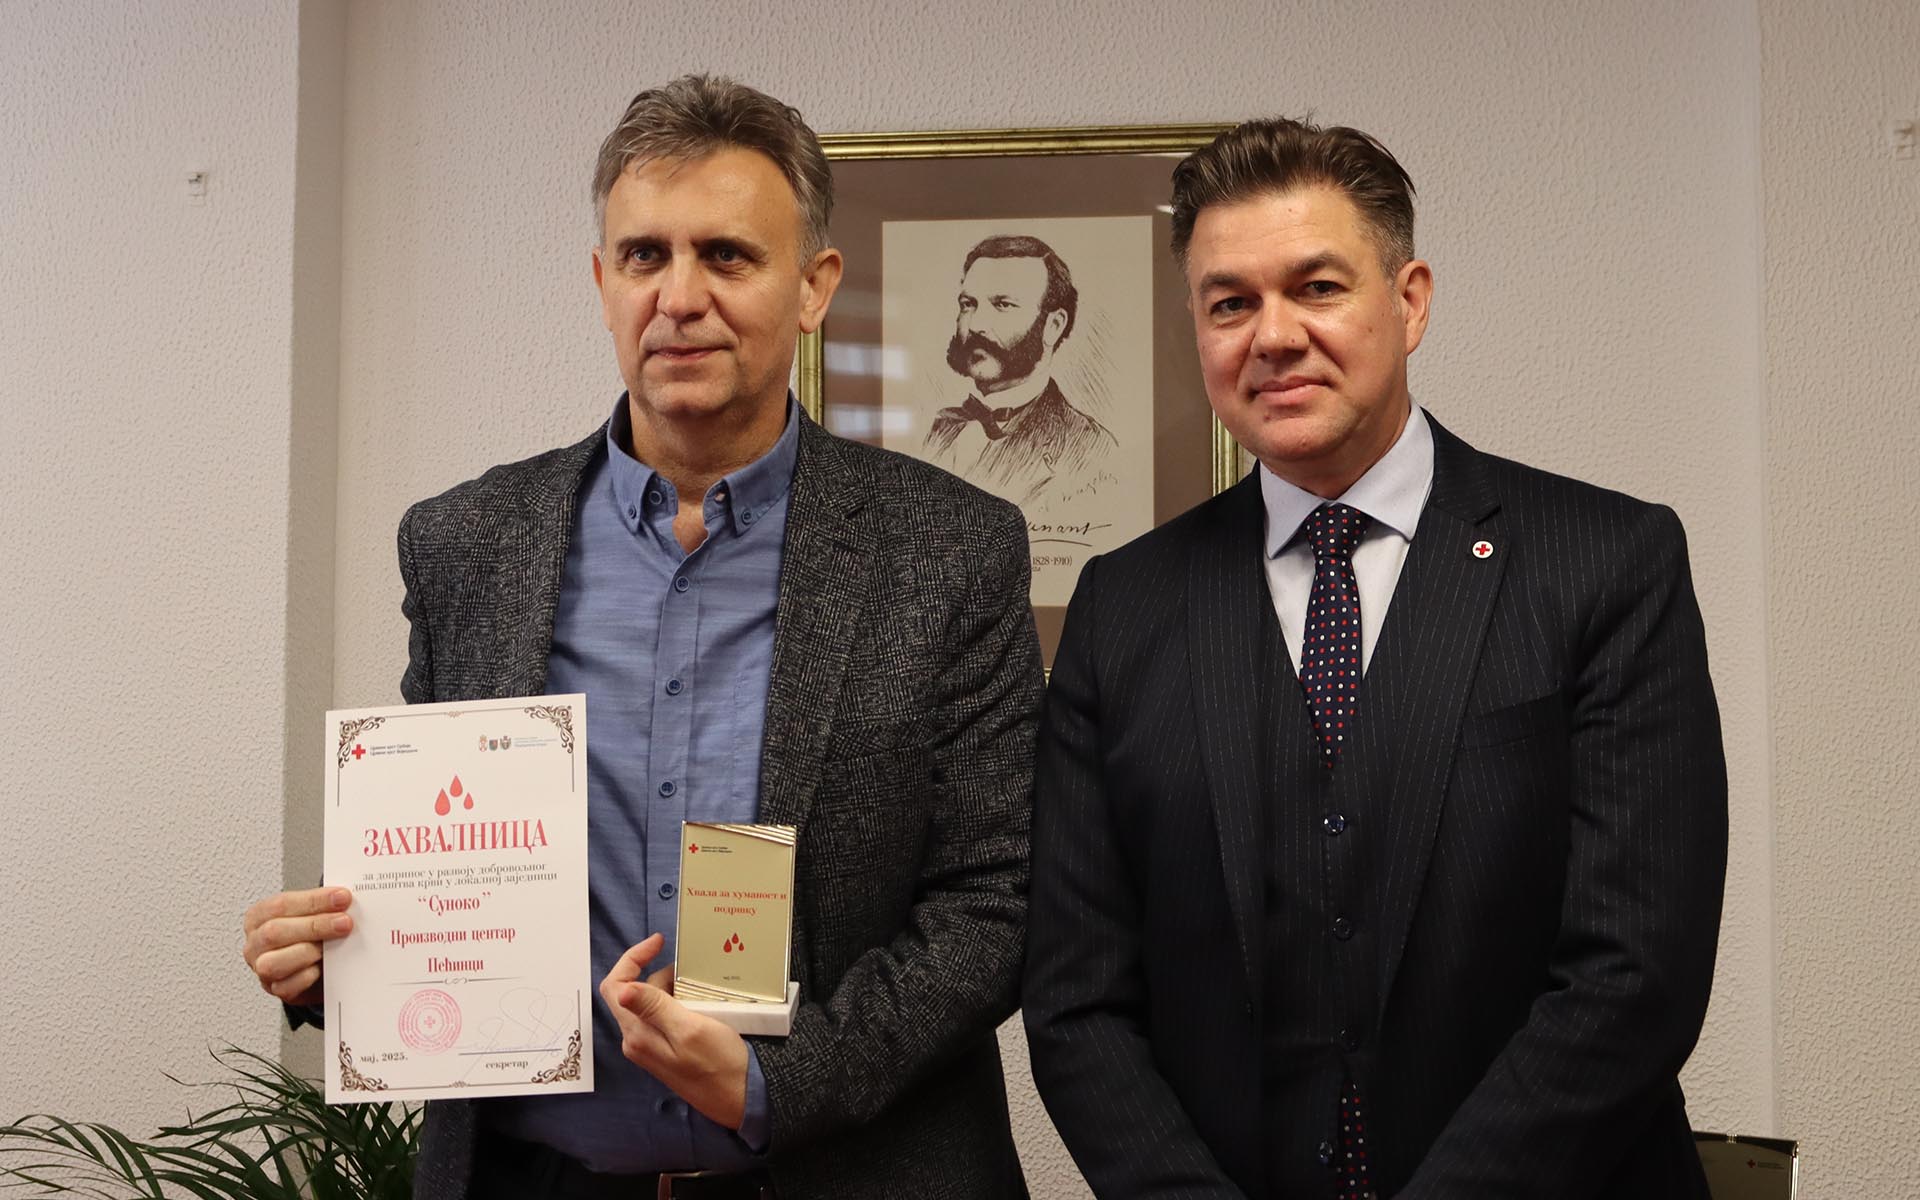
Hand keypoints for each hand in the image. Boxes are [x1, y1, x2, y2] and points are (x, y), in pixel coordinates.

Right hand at [242, 886, 353, 1006]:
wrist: (315, 969)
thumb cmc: (310, 936)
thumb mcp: (312, 914)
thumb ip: (323, 906)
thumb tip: (345, 899)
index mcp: (260, 916)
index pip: (282, 904)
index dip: (314, 900)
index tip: (342, 898)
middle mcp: (256, 942)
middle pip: (275, 932)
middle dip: (316, 925)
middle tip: (345, 923)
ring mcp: (261, 968)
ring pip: (274, 962)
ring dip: (309, 952)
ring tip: (333, 947)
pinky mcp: (274, 989)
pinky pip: (286, 986)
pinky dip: (307, 976)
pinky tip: (322, 968)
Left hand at [599, 933, 748, 1130]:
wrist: (739, 1098)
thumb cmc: (718, 1065)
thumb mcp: (689, 1030)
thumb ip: (654, 1008)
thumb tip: (622, 989)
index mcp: (637, 1034)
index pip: (615, 986)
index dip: (632, 958)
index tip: (659, 943)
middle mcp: (637, 1040)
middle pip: (635, 991)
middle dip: (662, 974)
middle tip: (694, 973)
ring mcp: (651, 1046)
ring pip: (652, 1002)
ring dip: (674, 989)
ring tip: (704, 990)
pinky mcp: (666, 1049)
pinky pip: (665, 1016)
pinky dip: (681, 1002)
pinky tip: (703, 1004)